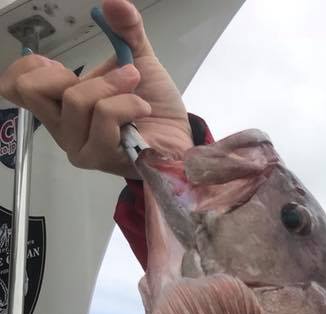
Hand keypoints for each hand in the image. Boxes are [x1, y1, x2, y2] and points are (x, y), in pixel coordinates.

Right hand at [0, 0, 191, 176]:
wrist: (179, 134)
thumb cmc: (153, 103)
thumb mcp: (137, 57)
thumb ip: (124, 29)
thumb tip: (112, 1)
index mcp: (61, 104)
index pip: (15, 88)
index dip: (31, 66)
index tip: (60, 65)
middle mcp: (63, 128)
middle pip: (32, 91)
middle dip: (74, 74)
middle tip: (110, 78)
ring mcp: (80, 146)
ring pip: (76, 101)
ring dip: (113, 86)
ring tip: (135, 90)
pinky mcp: (100, 157)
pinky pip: (102, 118)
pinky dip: (127, 104)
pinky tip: (142, 110)